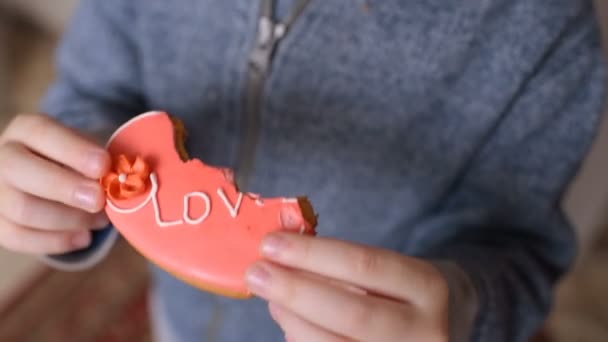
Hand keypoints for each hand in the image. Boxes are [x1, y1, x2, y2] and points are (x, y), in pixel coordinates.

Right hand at [0, 114, 110, 253]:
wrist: (52, 180)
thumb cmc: (77, 162)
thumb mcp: (88, 151)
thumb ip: (100, 162)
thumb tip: (120, 179)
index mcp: (26, 130)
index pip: (41, 132)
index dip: (72, 150)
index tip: (103, 166)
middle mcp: (2, 157)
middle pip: (19, 170)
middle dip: (64, 187)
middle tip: (98, 200)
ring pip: (22, 209)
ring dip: (68, 219)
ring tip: (100, 221)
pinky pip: (18, 238)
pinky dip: (56, 241)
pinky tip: (84, 238)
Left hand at [245, 225, 449, 340]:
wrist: (446, 327)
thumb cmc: (406, 293)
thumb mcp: (393, 269)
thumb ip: (345, 266)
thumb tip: (281, 260)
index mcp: (430, 287)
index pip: (364, 265)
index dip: (312, 254)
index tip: (271, 243)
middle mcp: (426, 331)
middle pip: (351, 313)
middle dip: (295, 290)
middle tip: (256, 273)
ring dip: (293, 321)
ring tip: (272, 299)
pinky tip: (291, 324)